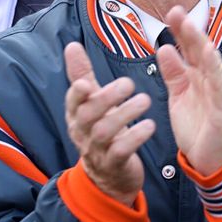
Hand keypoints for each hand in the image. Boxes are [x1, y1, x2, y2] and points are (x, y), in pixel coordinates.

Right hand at [64, 42, 154, 205]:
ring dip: (125, 114)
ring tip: (145, 100)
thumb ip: (82, 75)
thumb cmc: (101, 129)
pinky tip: (149, 125)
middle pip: (87, 115)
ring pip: (105, 132)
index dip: (77, 93)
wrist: (109, 175)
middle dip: (107, 98)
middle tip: (129, 84)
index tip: (86, 83)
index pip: (72, 101)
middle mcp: (83, 132)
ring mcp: (96, 150)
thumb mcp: (90, 103)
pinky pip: (120, 151)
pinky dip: (135, 137)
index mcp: (76, 114)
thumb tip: (71, 45)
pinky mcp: (113, 164)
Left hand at [157, 6, 221, 175]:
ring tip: (190, 27)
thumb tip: (164, 49)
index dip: (181, 31)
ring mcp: (220, 92)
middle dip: (190, 30)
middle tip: (177, 11)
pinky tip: (209, 55)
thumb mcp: (179, 96)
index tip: (171, 12)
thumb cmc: (197, 126)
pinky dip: (215, 70)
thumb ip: (173, 73)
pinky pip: (220, 86)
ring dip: (201, 43)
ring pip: (211, 63)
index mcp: (198, 76)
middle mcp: (211, 79)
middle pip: (200, 50)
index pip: (190, 49)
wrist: (210, 159)